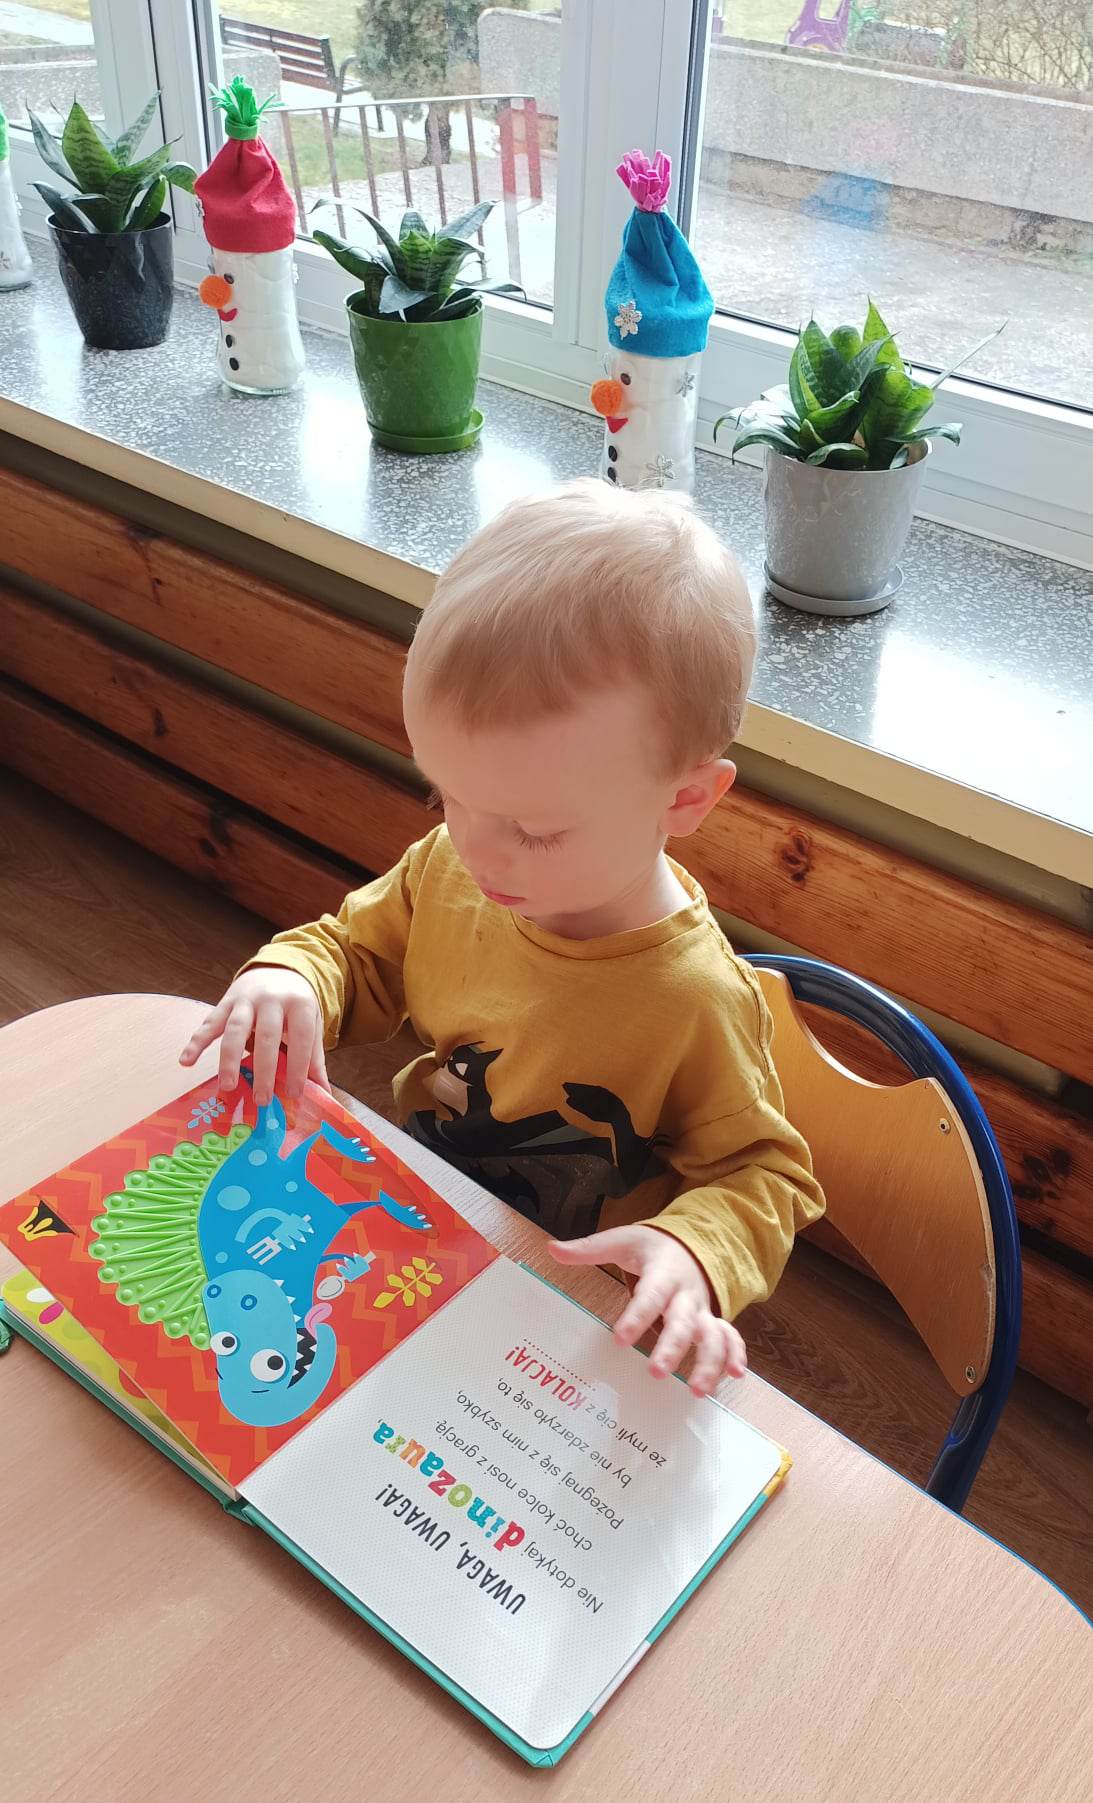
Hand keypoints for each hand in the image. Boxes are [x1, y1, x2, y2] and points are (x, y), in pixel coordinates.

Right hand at [179, 966, 327, 1105]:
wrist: (278, 970)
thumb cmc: (295, 1006)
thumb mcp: (312, 1024)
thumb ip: (314, 1058)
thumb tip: (324, 1093)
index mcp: (299, 1003)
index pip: (301, 1037)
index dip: (298, 1066)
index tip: (293, 1094)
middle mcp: (271, 999)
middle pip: (267, 1035)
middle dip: (264, 1069)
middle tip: (261, 1099)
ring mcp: (246, 999)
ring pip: (235, 1028)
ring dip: (230, 1059)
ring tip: (227, 1086)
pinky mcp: (225, 1001)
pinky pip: (209, 1022)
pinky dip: (196, 1041)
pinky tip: (186, 1061)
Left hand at [549, 1225, 746, 1396]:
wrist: (692, 1242)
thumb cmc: (652, 1248)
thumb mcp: (622, 1241)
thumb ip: (588, 1249)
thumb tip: (552, 1250)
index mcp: (662, 1273)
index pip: (650, 1295)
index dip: (636, 1316)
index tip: (620, 1338)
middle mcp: (686, 1294)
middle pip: (683, 1322)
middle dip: (672, 1347)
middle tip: (656, 1372)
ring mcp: (703, 1310)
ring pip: (713, 1336)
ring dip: (708, 1362)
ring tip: (696, 1390)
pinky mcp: (713, 1322)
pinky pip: (730, 1338)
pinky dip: (735, 1356)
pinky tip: (734, 1378)